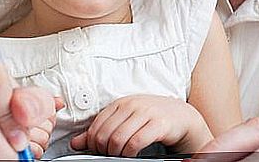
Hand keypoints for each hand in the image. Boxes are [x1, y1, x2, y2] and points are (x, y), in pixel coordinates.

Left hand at [70, 94, 211, 156]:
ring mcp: (146, 113)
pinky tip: (132, 155)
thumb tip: (76, 143)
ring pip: (118, 139)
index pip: (97, 125)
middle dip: (103, 150)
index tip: (97, 151)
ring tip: (120, 157)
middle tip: (108, 156)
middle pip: (105, 134)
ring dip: (116, 154)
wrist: (182, 116)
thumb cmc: (152, 118)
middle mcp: (132, 105)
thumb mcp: (125, 121)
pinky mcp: (159, 124)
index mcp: (121, 102)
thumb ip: (101, 130)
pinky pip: (136, 142)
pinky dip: (130, 153)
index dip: (93, 143)